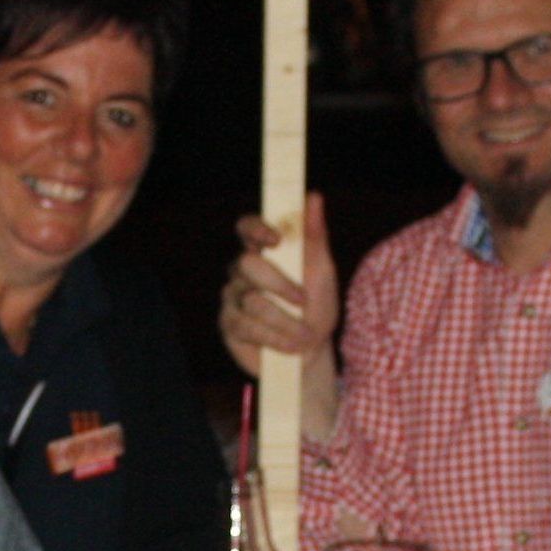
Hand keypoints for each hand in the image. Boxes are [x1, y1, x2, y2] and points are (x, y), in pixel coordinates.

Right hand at [219, 193, 338, 376]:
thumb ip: (315, 236)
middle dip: (279, 284)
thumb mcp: (323, 272)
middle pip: (246, 263)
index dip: (255, 228)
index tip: (276, 239)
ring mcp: (232, 297)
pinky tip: (288, 345)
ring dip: (284, 320)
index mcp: (264, 251)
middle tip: (303, 301)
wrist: (311, 353)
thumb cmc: (317, 308)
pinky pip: (246, 325)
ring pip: (251, 300)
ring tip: (304, 334)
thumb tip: (313, 196)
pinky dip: (274, 337)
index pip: (245, 227)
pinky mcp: (228, 324)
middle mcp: (242, 271)